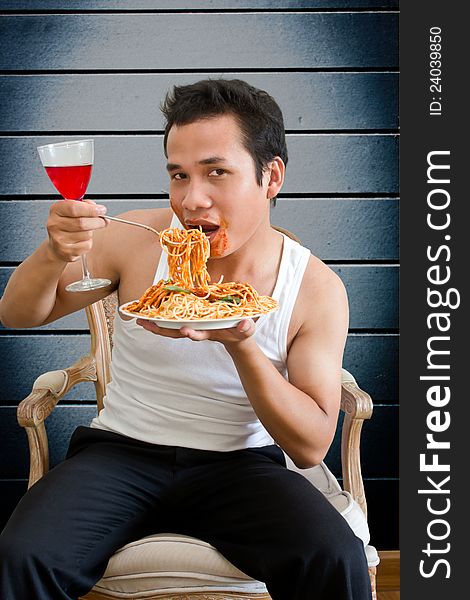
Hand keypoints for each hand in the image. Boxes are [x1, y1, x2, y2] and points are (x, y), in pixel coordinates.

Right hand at [46, 199, 107, 262]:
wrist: (57, 246)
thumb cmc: (68, 226)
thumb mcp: (73, 211)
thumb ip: (86, 206)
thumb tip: (98, 209)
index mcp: (56, 210)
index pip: (73, 207)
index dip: (91, 209)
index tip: (101, 210)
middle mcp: (54, 224)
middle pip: (82, 222)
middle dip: (97, 221)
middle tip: (103, 221)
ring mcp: (59, 239)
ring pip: (86, 234)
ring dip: (91, 233)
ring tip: (86, 232)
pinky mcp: (66, 251)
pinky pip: (86, 246)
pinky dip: (88, 243)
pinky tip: (81, 241)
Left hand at [136, 317, 255, 346]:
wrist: (236, 335)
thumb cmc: (241, 332)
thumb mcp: (246, 330)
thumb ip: (245, 327)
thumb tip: (244, 324)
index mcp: (210, 332)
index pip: (199, 334)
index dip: (192, 334)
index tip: (185, 331)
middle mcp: (197, 330)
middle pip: (177, 332)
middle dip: (161, 329)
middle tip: (145, 324)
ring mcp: (193, 325)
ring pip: (172, 327)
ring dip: (156, 324)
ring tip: (140, 320)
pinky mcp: (191, 320)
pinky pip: (174, 319)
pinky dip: (162, 317)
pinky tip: (151, 312)